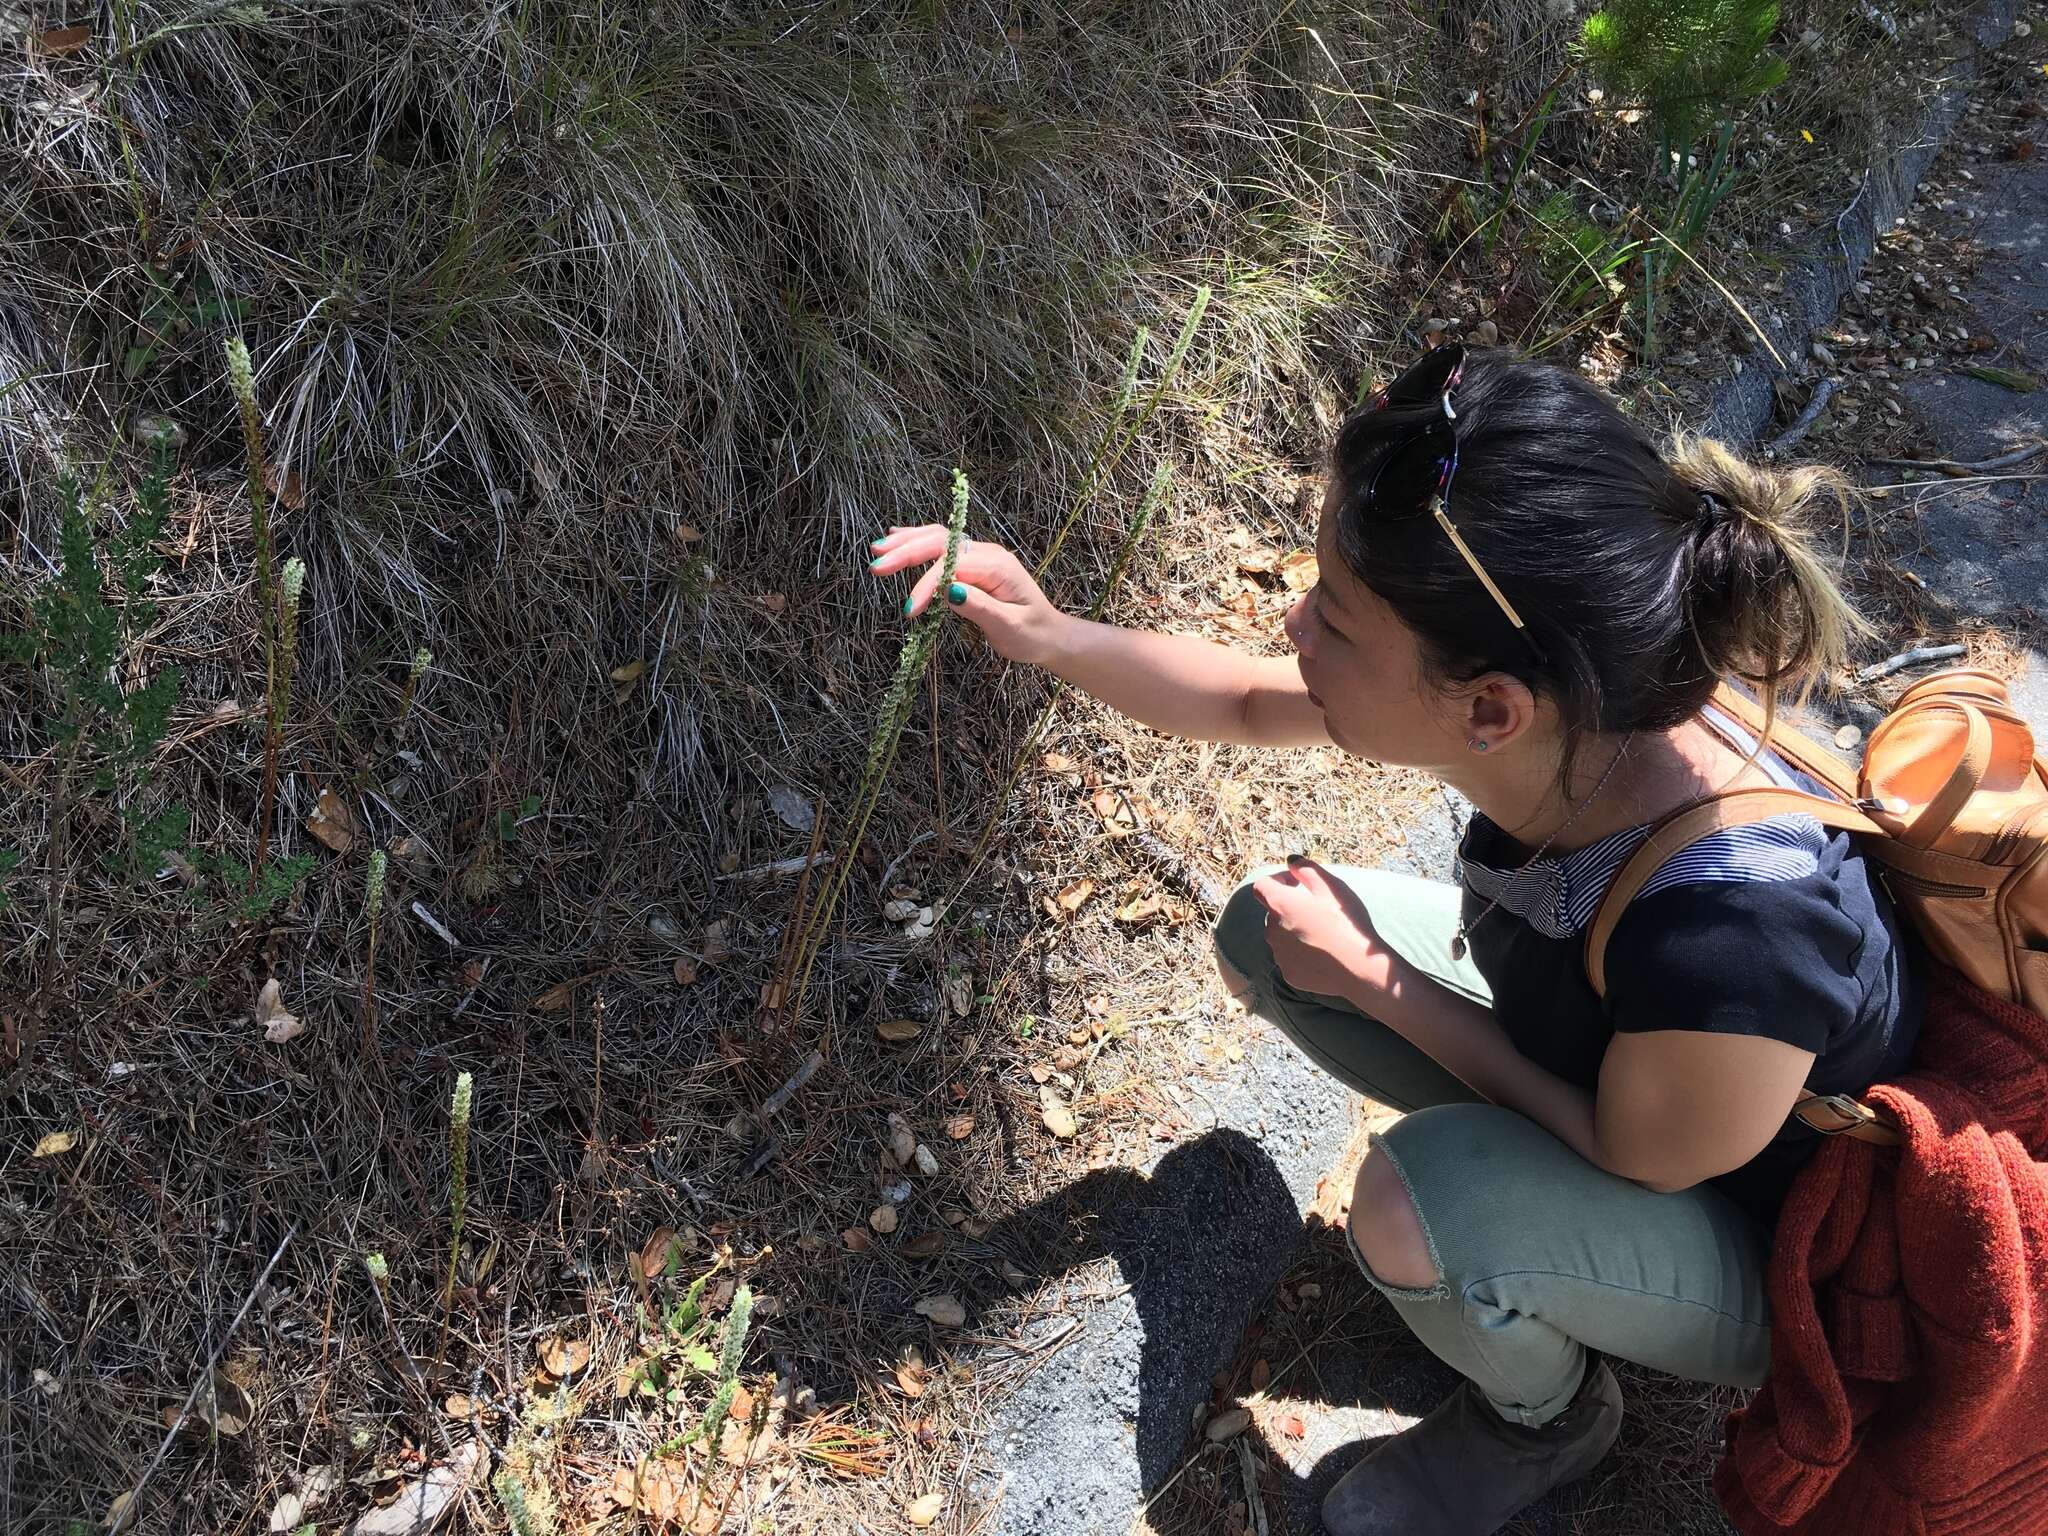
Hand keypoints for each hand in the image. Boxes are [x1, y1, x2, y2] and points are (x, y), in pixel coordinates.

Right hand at [867, 525, 1069, 665]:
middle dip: (907, 552)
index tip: (910, 610)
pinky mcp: (972, 563)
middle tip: (877, 566)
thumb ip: (980, 607)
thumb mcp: (1009, 627)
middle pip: (941, 542)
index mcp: (998, 567)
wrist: (1049, 635)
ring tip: (879, 549)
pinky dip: (917, 542)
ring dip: (908, 542)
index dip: (927, 585)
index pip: (952, 567)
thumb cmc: (1031, 634)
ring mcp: (980, 555)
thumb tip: (949, 590)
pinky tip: (897, 539)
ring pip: (938, 538)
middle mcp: (988, 553)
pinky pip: (942, 546)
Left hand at [1252, 857, 1402, 1004]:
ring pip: (1281, 936)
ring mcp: (1279, 954)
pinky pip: (1290, 958)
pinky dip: (1301, 953)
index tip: (1297, 883)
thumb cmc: (1346, 922)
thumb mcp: (1331, 887)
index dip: (1278, 880)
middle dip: (1290, 907)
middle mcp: (1271, 930)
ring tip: (1323, 933)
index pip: (1261, 886)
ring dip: (1295, 930)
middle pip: (1273, 912)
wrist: (1359, 967)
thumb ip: (1307, 869)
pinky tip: (1324, 953)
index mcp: (1279, 905)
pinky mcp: (1289, 973)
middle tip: (1318, 910)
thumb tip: (1291, 860)